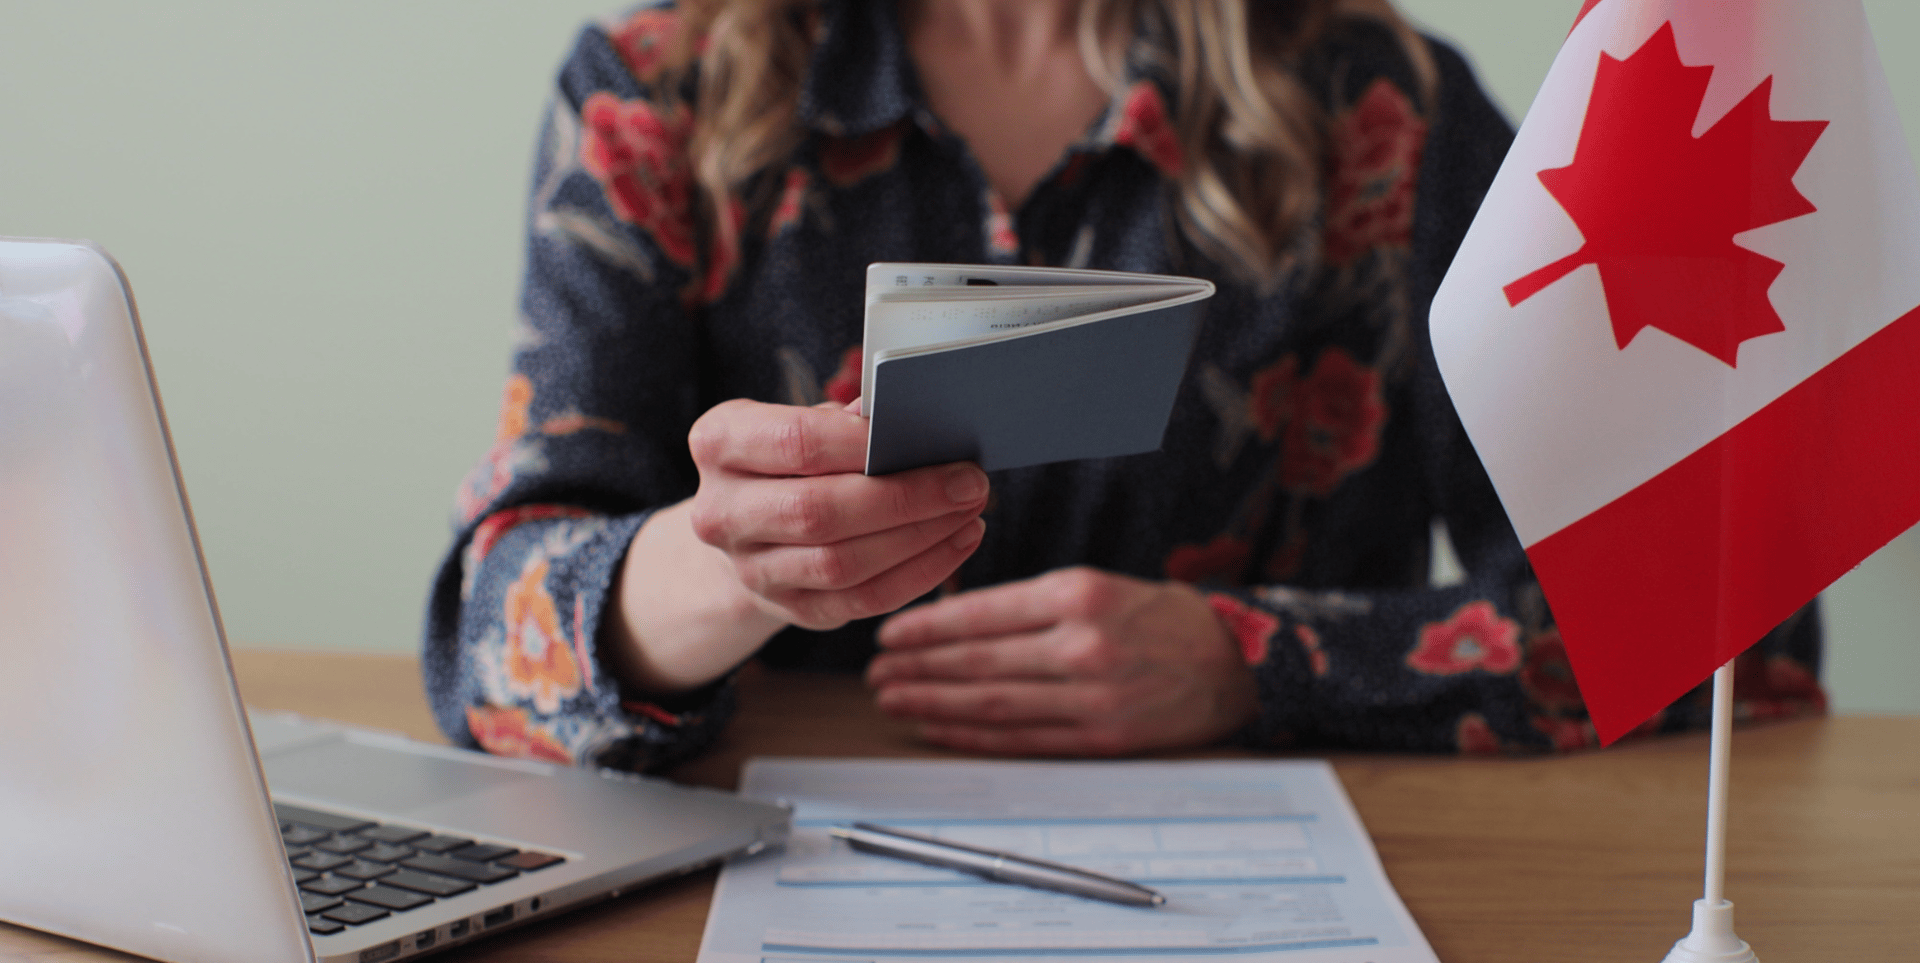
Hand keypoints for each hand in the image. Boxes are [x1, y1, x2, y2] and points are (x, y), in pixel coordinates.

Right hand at [686, 398, 988, 630]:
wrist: (747, 526)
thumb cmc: (787, 459)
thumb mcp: (798, 421)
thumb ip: (844, 421)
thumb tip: (903, 419)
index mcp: (718, 443)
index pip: (796, 443)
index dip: (864, 443)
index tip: (925, 436)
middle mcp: (721, 512)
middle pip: (819, 512)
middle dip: (906, 497)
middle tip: (969, 482)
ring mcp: (751, 570)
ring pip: (843, 564)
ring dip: (920, 538)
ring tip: (970, 512)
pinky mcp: (789, 609)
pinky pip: (862, 600)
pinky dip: (919, 573)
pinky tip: (956, 544)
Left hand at [866, 567, 1257, 755]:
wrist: (1232, 662)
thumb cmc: (1157, 617)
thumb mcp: (1097, 585)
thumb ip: (1031, 603)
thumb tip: (954, 620)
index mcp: (1077, 594)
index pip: (982, 613)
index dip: (927, 628)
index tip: (889, 634)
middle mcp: (1082, 644)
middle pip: (979, 661)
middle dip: (918, 669)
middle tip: (875, 673)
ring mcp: (1092, 696)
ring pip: (993, 702)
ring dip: (934, 703)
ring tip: (893, 700)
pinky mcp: (1101, 737)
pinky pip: (1022, 738)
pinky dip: (973, 734)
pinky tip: (939, 727)